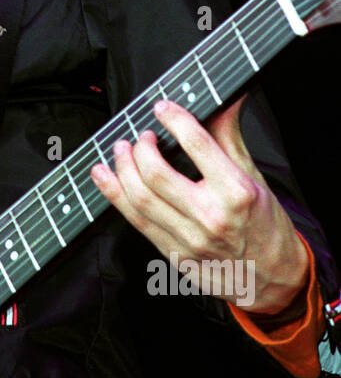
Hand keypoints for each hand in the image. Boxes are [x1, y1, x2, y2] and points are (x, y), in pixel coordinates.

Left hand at [89, 94, 308, 313]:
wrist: (272, 277)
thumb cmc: (264, 224)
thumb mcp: (254, 177)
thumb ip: (230, 138)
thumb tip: (225, 100)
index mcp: (236, 191)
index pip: (197, 145)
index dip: (174, 120)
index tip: (162, 108)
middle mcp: (211, 216)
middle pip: (157, 175)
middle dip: (140, 149)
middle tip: (141, 136)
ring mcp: (190, 239)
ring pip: (140, 199)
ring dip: (121, 169)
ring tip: (120, 151)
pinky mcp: (174, 255)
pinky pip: (137, 222)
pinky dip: (114, 196)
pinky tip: (104, 177)